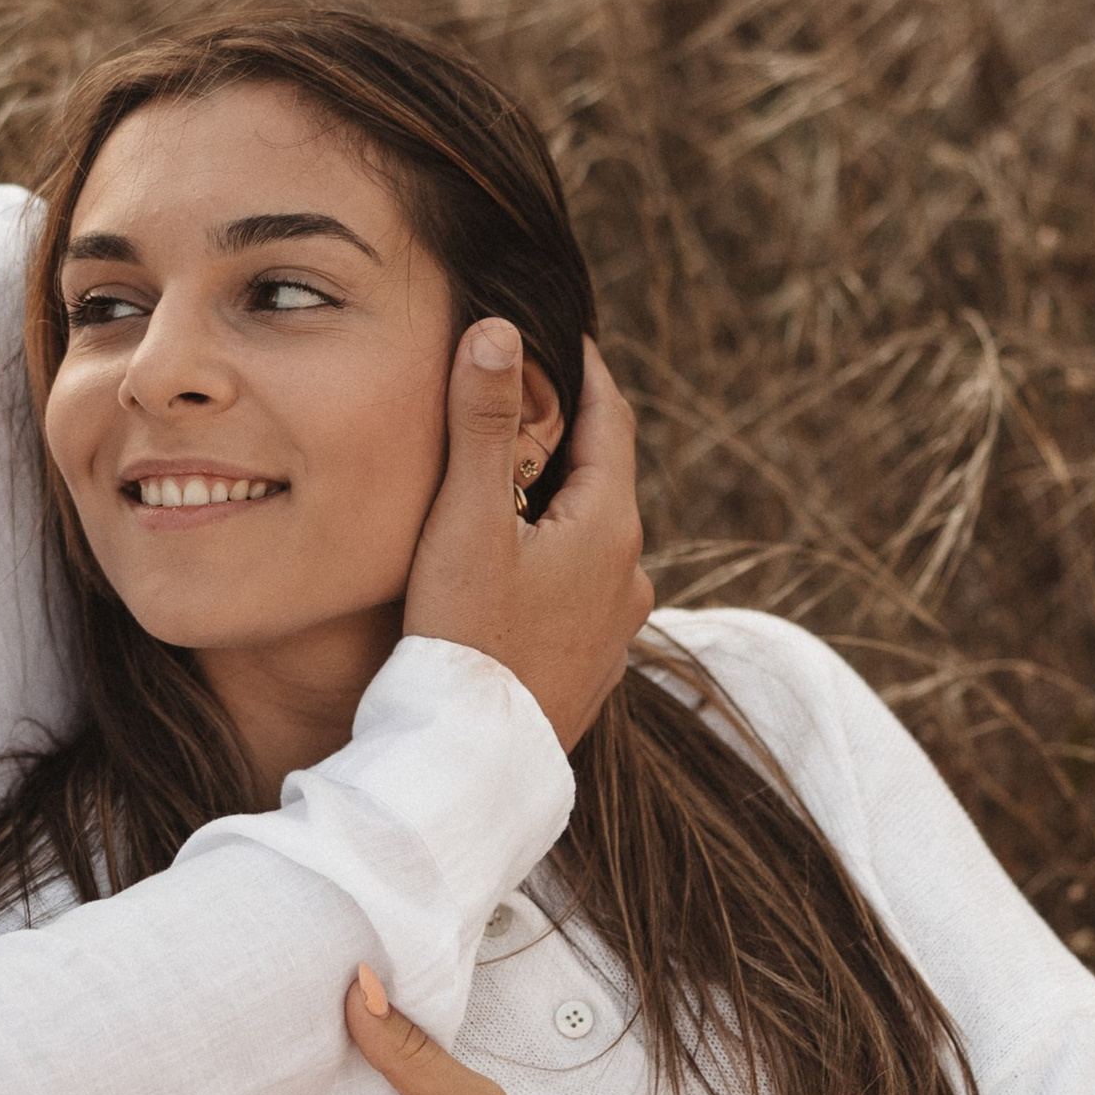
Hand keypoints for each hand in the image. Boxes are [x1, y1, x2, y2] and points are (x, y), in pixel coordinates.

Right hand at [404, 329, 649, 750]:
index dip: (585, 371)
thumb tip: (498, 330)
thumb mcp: (466, 519)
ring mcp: (615, 630)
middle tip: (524, 400)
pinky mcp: (591, 672)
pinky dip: (553, 566)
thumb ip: (480, 422)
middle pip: (604, 481)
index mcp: (610, 526)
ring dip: (559, 508)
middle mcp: (629, 575)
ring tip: (510, 488)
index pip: (612, 419)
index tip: (560, 335)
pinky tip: (514, 576)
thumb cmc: (465, 639)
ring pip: (592, 543)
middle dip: (566, 438)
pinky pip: (580, 596)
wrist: (472, 765)